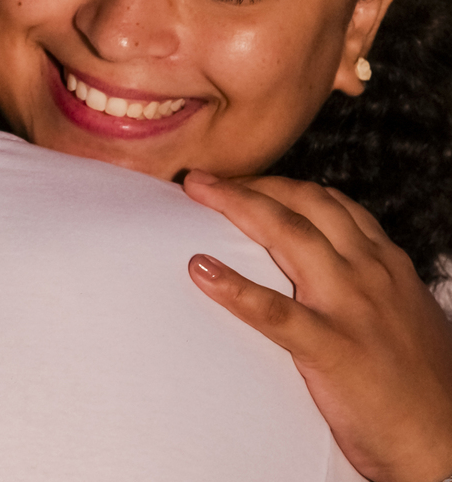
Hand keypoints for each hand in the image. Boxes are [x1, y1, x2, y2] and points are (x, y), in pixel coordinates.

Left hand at [185, 172, 451, 481]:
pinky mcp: (331, 348)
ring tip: (195, 190)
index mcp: (385, 263)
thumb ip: (364, 283)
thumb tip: (320, 267)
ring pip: (288, 235)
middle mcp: (369, 272)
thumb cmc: (419, 383)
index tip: (241, 180)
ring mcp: (350, 307)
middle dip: (251, 182)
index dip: (280, 184)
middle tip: (205, 179)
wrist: (444, 443)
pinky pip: (274, 311)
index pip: (329, 202)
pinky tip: (200, 269)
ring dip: (237, 204)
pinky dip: (234, 287)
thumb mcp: (400, 313)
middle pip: (303, 204)